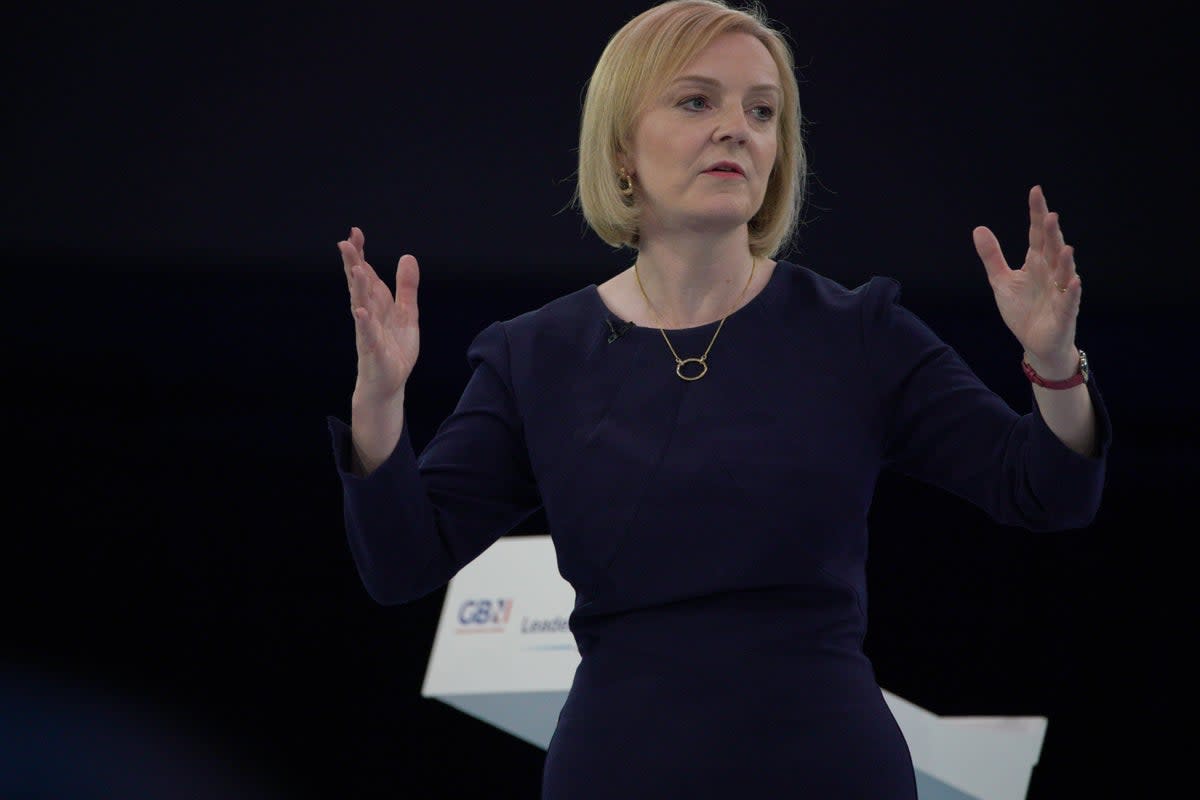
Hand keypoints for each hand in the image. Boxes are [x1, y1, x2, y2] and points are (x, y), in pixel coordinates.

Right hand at [338, 227, 420, 468]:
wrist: (389, 383)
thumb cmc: (394, 348)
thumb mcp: (407, 313)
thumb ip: (407, 287)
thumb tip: (408, 257)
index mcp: (377, 304)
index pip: (367, 275)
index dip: (360, 255)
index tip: (355, 233)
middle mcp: (368, 314)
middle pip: (359, 286)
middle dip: (353, 264)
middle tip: (346, 243)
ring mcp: (368, 332)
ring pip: (361, 306)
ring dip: (357, 288)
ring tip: (355, 269)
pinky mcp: (373, 350)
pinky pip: (367, 334)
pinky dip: (364, 322)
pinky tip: (360, 311)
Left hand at [972, 186, 1080, 373]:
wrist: (1036, 343)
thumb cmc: (1022, 310)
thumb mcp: (1001, 281)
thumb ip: (992, 256)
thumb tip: (978, 228)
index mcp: (1036, 263)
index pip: (1037, 234)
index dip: (1036, 214)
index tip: (1036, 191)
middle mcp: (1051, 273)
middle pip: (1051, 249)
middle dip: (1051, 234)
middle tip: (1049, 215)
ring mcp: (1059, 292)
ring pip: (1064, 273)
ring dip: (1064, 261)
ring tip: (1064, 247)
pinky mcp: (1064, 313)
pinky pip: (1069, 301)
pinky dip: (1071, 292)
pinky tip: (1072, 281)